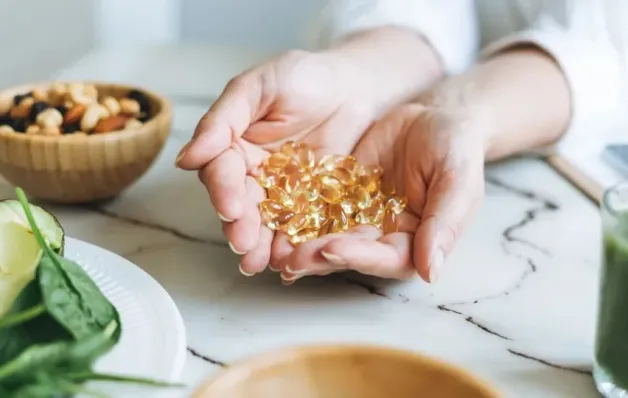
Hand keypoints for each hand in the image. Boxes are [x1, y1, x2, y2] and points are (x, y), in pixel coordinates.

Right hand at [175, 28, 442, 276]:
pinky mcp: (311, 204)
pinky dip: (295, 244)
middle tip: (243, 244)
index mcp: (234, 145)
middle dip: (240, 225)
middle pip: (241, 204)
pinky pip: (301, 226)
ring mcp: (283, 192)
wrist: (356, 86)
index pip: (222, 171)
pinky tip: (292, 262)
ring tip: (261, 264)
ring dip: (261, 244)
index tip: (229, 207)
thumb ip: (224, 119)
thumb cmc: (304, 77)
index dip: (223, 190)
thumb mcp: (259, 86)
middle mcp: (253, 173)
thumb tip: (185, 158)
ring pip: (267, 222)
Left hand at [278, 103, 486, 283]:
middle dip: (319, 256)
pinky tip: (273, 216)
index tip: (331, 249)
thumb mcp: (457, 180)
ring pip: (326, 235)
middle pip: (349, 253)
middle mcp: (382, 236)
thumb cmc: (456, 149)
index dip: (358, 256)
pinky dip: (295, 213)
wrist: (435, 116)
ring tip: (272, 248)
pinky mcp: (339, 195)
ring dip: (300, 244)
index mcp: (415, 242)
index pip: (386, 258)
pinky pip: (315, 206)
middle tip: (289, 258)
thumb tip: (432, 271)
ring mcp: (358, 217)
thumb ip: (445, 223)